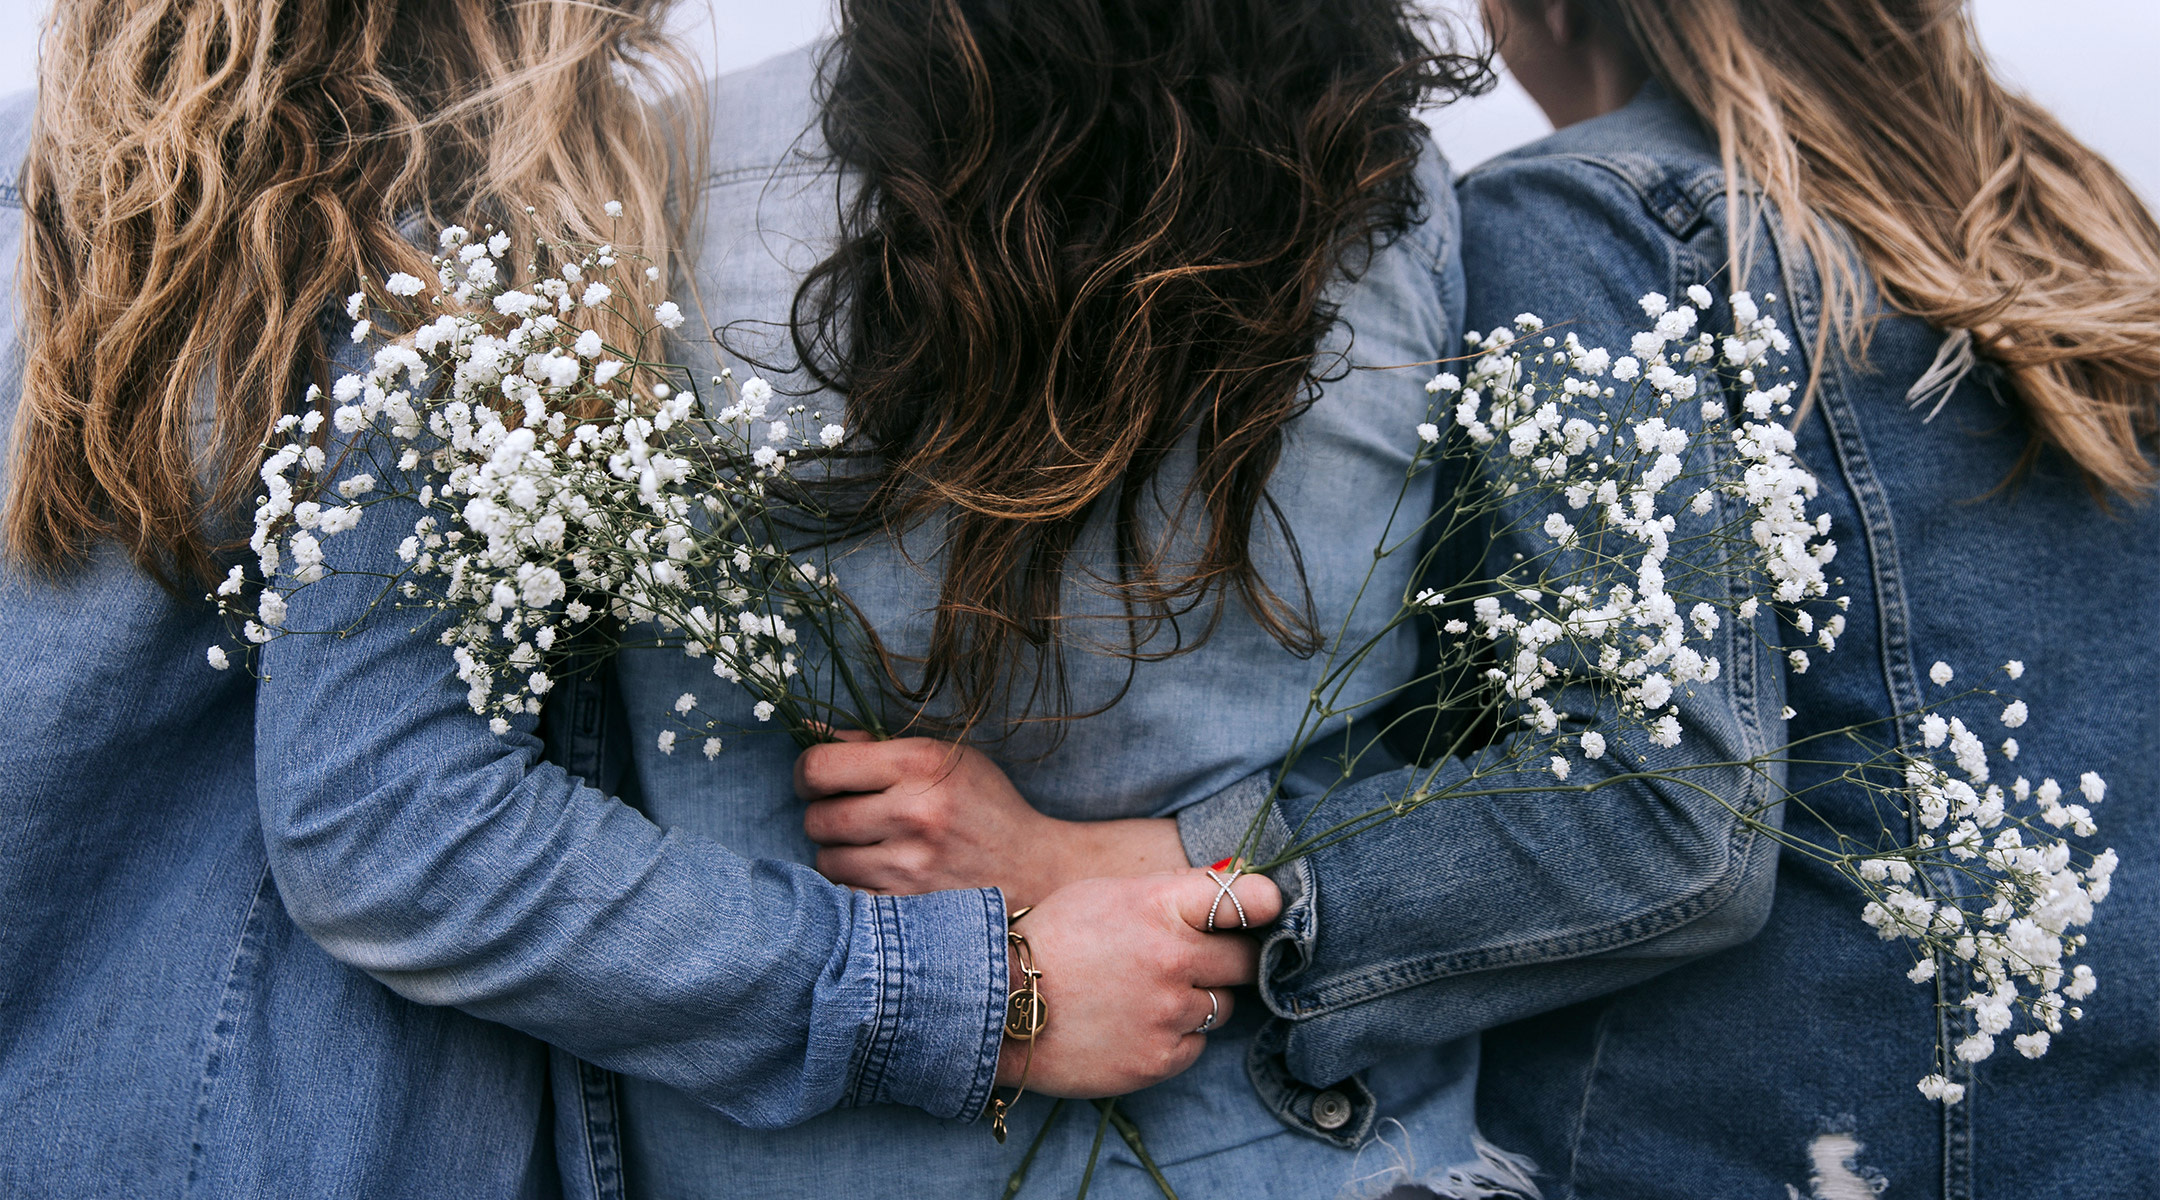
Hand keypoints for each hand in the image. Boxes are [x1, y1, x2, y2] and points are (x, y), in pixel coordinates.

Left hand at [796, 734, 1186, 908]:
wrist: (1036, 870)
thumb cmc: (984, 807)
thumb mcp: (944, 758)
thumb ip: (875, 745)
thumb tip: (809, 730)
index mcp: (919, 763)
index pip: (818, 767)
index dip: (807, 775)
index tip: (819, 782)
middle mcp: (913, 812)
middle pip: (816, 818)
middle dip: (825, 817)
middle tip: (850, 818)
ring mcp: (910, 866)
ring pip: (826, 860)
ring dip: (839, 855)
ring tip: (872, 849)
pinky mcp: (910, 908)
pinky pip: (847, 896)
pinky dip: (855, 888)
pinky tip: (882, 877)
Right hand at [998, 869, 1281, 1096]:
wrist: (998, 1005)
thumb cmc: (1052, 940)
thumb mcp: (1107, 894)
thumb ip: (1169, 892)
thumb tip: (1229, 882)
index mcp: (1159, 906)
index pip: (1245, 898)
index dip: (1265, 903)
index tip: (1269, 909)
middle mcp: (1173, 958)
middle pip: (1245, 960)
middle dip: (1229, 959)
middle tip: (1199, 960)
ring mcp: (1168, 1012)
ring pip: (1222, 1006)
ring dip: (1198, 1000)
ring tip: (1149, 995)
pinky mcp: (1159, 1059)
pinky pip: (1196, 1045)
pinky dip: (1176, 1037)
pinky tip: (1136, 1024)